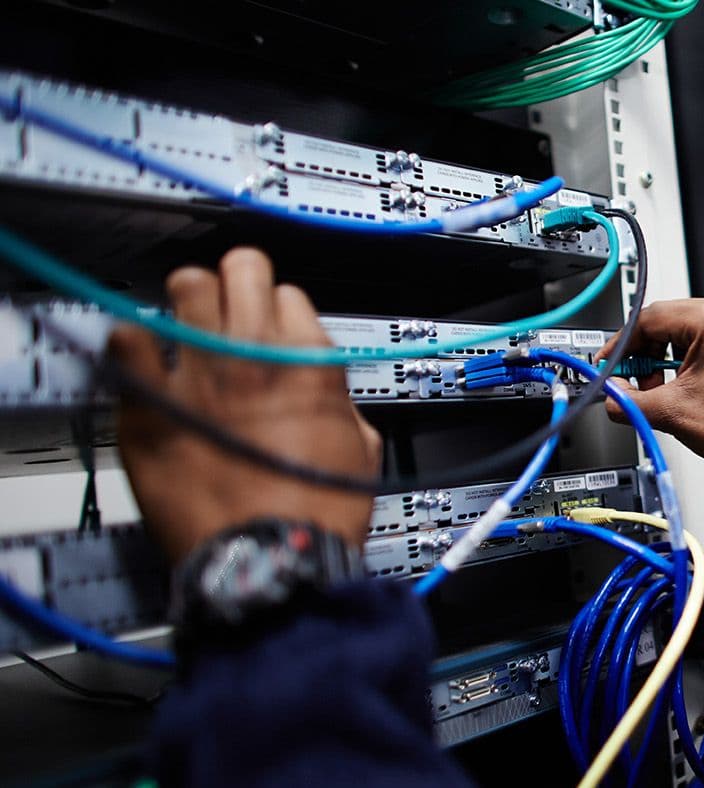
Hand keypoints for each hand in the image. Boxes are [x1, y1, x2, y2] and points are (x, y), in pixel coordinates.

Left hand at [109, 248, 381, 561]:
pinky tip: (142, 356)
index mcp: (310, 361)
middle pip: (241, 269)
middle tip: (228, 303)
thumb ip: (340, 404)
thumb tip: (326, 397)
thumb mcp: (360, 448)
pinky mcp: (149, 404)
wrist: (271, 559)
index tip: (272, 327)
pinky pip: (128, 340)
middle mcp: (255, 353)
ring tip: (184, 321)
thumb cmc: (316, 515)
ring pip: (186, 285)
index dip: (281, 310)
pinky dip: (134, 341)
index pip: (291, 295)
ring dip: (188, 299)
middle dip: (236, 281)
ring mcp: (199, 374)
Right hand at [599, 296, 703, 498]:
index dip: (621, 345)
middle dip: (647, 354)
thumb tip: (612, 395)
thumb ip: (630, 401)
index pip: (649, 318)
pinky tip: (693, 388)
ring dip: (670, 358)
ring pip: (691, 331)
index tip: (610, 364)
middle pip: (670, 321)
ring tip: (669, 390)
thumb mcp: (674, 414)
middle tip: (638, 384)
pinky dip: (696, 360)